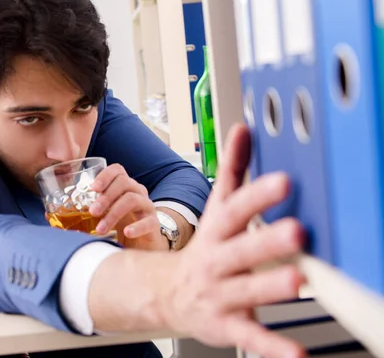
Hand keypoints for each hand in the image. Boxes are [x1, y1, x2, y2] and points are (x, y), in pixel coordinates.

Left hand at [88, 164, 166, 250]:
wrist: (143, 246)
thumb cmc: (121, 226)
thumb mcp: (106, 214)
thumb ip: (92, 208)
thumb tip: (65, 212)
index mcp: (125, 187)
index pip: (118, 170)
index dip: (105, 175)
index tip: (93, 188)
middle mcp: (138, 192)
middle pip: (124, 183)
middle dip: (105, 197)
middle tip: (92, 212)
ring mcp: (147, 207)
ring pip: (132, 200)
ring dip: (113, 214)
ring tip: (100, 229)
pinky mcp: (154, 224)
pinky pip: (148, 221)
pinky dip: (136, 226)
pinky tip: (126, 233)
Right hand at [158, 124, 305, 356]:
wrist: (167, 296)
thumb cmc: (204, 250)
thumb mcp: (215, 209)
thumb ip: (232, 170)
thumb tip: (243, 129)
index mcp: (216, 232)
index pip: (234, 210)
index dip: (257, 195)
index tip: (284, 181)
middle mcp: (215, 262)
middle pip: (239, 250)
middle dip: (266, 241)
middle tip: (296, 230)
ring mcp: (220, 295)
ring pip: (245, 292)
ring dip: (269, 288)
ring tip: (296, 281)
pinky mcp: (227, 326)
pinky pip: (250, 337)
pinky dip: (271, 348)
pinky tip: (295, 354)